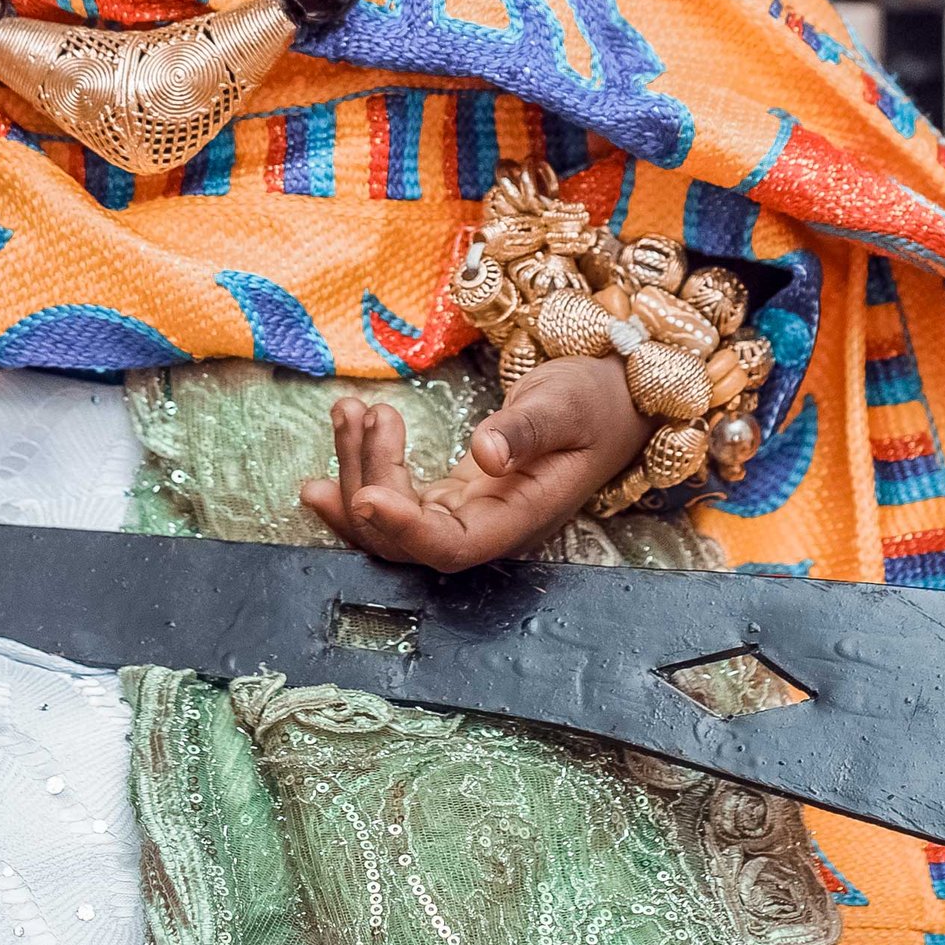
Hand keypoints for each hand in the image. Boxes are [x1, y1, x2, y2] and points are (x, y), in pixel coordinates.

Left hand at [299, 356, 651, 569]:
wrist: (609, 399)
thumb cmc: (594, 401)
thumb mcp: (564, 404)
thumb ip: (525, 431)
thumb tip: (485, 453)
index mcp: (520, 518)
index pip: (451, 545)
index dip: (404, 530)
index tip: (364, 495)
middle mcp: (487, 528)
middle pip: (407, 539)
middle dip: (365, 481)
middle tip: (356, 412)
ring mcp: (466, 515)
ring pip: (393, 522)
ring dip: (356, 471)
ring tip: (347, 410)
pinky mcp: (451, 495)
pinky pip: (398, 501)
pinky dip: (361, 475)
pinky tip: (335, 449)